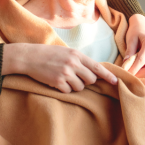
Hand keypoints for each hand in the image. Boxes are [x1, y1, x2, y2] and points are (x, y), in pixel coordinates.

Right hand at [2, 43, 117, 92]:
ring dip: (74, 86)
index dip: (108, 76)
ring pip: (80, 87)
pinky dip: (64, 89)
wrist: (29, 57)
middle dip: (86, 82)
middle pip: (91, 80)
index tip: (115, 82)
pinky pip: (68, 91)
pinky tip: (56, 82)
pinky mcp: (57, 82)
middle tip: (76, 78)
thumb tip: (94, 72)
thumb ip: (79, 60)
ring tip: (63, 79)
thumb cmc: (48, 54)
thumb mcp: (66, 52)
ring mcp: (65, 73)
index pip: (97, 67)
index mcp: (77, 55)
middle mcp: (73, 63)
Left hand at [125, 14, 144, 77]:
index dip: (133, 69)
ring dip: (143, 73)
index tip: (126, 74)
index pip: (141, 61)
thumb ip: (129, 52)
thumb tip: (126, 65)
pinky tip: (139, 68)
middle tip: (130, 75)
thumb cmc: (135, 32)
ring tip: (133, 70)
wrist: (143, 26)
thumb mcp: (130, 39)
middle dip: (140, 74)